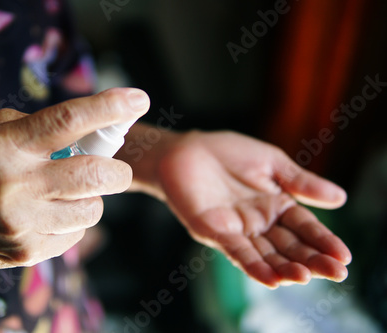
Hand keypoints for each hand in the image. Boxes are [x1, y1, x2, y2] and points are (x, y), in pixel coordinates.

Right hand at [0, 88, 149, 274]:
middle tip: (113, 170)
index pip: (67, 120)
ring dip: (92, 198)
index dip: (108, 108)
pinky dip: (74, 221)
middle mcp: (15, 184)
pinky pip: (77, 234)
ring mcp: (22, 222)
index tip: (138, 99)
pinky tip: (50, 215)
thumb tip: (93, 125)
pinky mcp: (27, 251)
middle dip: (118, 171)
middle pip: (95, 175)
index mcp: (7, 145)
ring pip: (92, 209)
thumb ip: (38, 126)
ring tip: (69, 195)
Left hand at [155, 131, 350, 287]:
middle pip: (289, 246)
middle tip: (336, 273)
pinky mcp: (213, 231)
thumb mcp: (271, 163)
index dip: (324, 242)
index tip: (344, 257)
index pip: (305, 228)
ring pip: (265, 254)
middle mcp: (259, 223)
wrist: (188, 149)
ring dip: (284, 268)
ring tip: (305, 277)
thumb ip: (300, 182)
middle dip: (312, 260)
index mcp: (276, 206)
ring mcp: (237, 230)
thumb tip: (341, 198)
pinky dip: (253, 266)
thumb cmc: (228, 153)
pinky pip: (236, 252)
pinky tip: (272, 279)